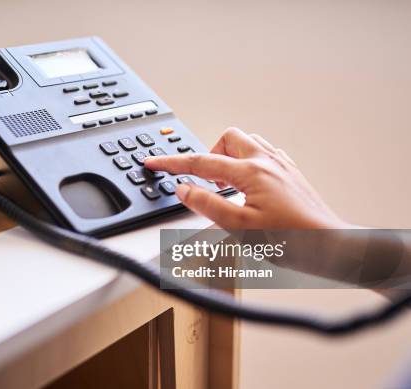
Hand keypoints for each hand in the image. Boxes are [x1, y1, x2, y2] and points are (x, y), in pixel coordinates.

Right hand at [144, 127, 349, 228]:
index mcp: (251, 172)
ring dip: (229, 157)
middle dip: (209, 155)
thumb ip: (207, 205)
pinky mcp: (292, 174)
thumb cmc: (292, 241)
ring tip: (224, 185)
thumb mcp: (240, 227)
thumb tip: (184, 190)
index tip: (154, 161)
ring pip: (247, 142)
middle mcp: (266, 162)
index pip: (200, 162)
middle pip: (227, 139)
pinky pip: (264, 153)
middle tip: (203, 180)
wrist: (333, 246)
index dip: (172, 163)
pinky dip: (247, 162)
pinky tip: (248, 184)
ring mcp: (281, 165)